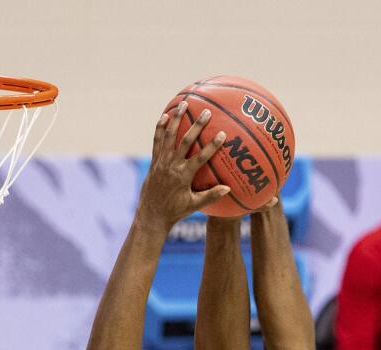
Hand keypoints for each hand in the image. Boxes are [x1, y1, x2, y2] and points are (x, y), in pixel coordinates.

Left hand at [138, 104, 229, 229]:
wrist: (151, 215)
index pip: (200, 158)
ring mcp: (161, 162)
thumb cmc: (175, 212)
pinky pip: (157, 141)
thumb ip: (211, 196)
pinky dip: (160, 128)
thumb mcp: (194, 205)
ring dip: (176, 119)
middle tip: (206, 112)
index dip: (211, 145)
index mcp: (183, 176)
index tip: (222, 134)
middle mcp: (172, 166)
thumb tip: (229, 189)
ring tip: (183, 104)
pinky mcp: (154, 161)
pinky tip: (165, 116)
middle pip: (185, 141)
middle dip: (196, 126)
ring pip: (169, 136)